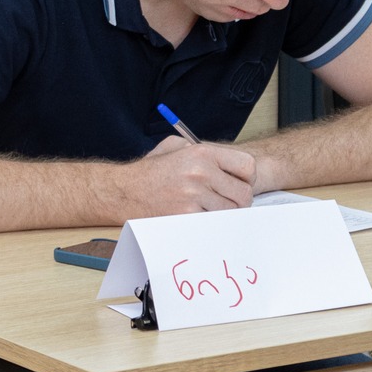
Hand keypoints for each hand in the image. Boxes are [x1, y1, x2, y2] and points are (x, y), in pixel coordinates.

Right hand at [120, 134, 256, 215]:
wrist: (124, 190)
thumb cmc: (151, 170)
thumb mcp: (176, 147)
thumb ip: (205, 151)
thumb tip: (231, 165)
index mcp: (202, 153)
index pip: (248, 166)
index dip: (247, 178)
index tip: (239, 183)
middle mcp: (201, 173)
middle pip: (244, 195)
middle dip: (239, 201)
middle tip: (226, 202)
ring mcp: (194, 197)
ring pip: (230, 213)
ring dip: (223, 214)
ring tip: (208, 210)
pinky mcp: (186, 216)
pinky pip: (212, 224)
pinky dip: (209, 223)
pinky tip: (197, 218)